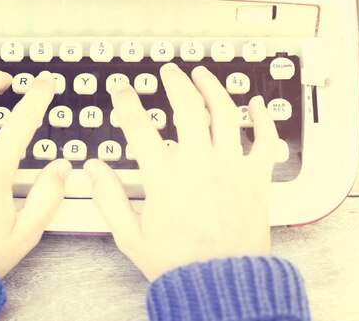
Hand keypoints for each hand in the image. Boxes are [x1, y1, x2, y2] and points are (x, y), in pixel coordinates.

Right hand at [85, 63, 278, 280]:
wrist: (222, 286)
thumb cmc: (180, 264)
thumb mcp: (131, 237)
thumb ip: (108, 199)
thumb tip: (93, 171)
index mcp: (166, 179)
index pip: (139, 126)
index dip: (127, 101)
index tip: (123, 91)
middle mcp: (200, 166)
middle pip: (187, 106)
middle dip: (175, 81)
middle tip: (169, 72)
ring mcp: (232, 169)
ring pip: (225, 113)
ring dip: (213, 87)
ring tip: (203, 75)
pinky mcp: (257, 179)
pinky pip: (265, 139)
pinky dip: (262, 118)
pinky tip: (255, 105)